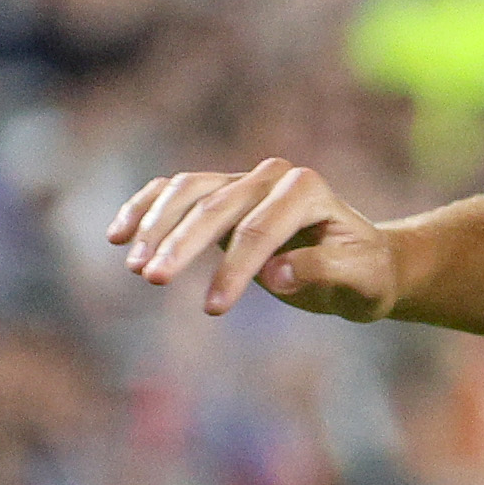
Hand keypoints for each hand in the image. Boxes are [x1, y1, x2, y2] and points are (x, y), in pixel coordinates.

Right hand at [110, 158, 401, 319]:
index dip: (234, 268)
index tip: (213, 308)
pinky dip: (145, 208)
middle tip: (152, 278)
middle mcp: (271, 176)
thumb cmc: (365, 274)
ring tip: (135, 266)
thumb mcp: (361, 281)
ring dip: (156, 225)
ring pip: (187, 192)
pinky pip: (174, 193)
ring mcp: (243, 182)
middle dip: (182, 242)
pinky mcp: (222, 196)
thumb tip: (275, 274)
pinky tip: (118, 235)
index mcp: (307, 188)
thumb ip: (323, 271)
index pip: (260, 228)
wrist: (363, 264)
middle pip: (216, 205)